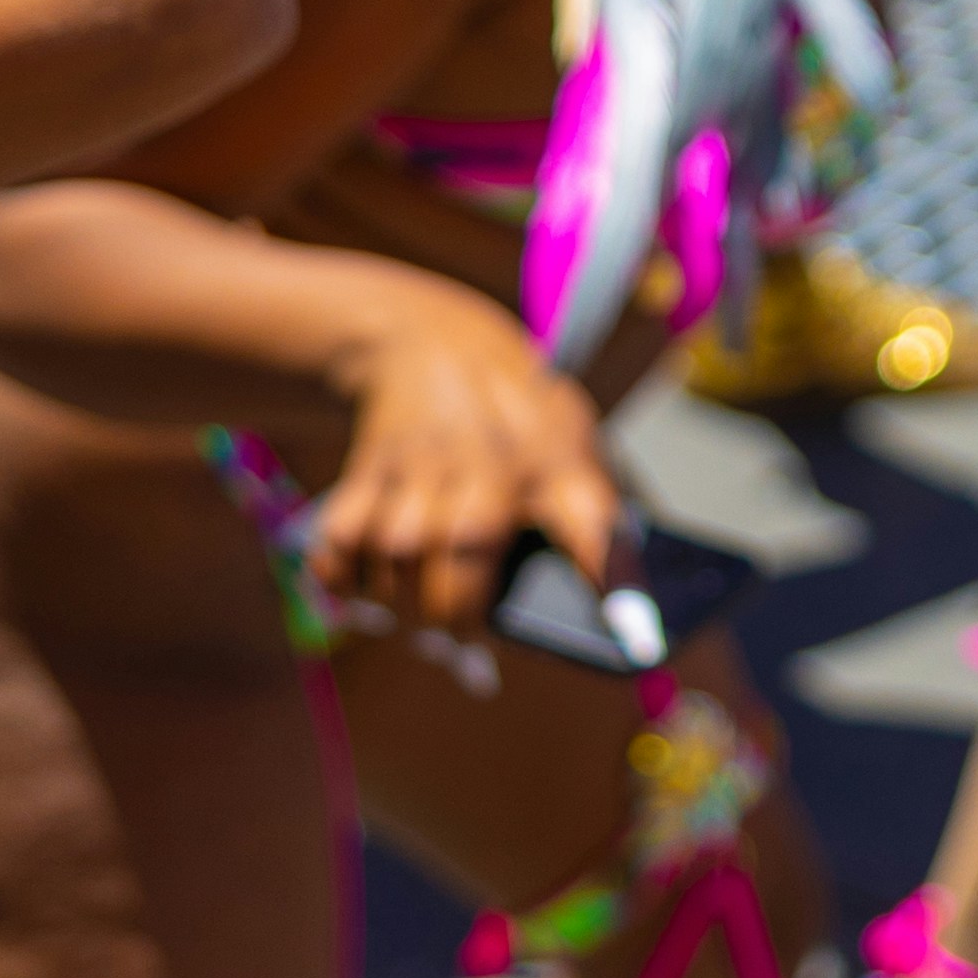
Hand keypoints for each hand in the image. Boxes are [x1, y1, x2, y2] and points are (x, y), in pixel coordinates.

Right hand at [307, 269, 628, 637]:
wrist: (431, 339)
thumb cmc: (519, 416)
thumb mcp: (573, 442)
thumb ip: (591, 520)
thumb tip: (615, 623)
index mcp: (555, 458)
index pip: (592, 522)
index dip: (615, 584)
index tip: (637, 638)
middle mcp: (486, 457)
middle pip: (465, 555)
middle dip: (457, 613)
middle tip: (460, 632)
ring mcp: (420, 462)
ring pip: (395, 553)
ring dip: (400, 598)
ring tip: (413, 610)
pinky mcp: (365, 469)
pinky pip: (340, 541)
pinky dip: (343, 576)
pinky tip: (363, 584)